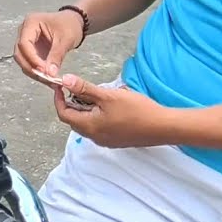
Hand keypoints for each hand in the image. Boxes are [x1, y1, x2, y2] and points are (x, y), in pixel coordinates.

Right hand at [15, 10, 84, 82]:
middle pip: (20, 53)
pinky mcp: (30, 50)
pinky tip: (47, 77)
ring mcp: (26, 41)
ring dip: (33, 72)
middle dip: (31, 68)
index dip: (32, 59)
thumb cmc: (69, 25)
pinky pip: (29, 63)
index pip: (24, 43)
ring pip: (22, 60)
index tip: (44, 70)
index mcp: (31, 23)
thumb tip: (50, 74)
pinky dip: (37, 71)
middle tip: (45, 78)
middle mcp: (24, 31)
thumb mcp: (65, 39)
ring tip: (48, 80)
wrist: (73, 22)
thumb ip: (56, 56)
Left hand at [53, 75, 178, 147]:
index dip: (59, 99)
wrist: (162, 127)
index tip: (61, 85)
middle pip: (74, 119)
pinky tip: (110, 104)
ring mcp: (106, 140)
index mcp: (89, 127)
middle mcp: (94, 137)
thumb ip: (85, 89)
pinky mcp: (116, 140)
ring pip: (87, 123)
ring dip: (86, 108)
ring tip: (96, 94)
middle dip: (72, 102)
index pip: (63, 114)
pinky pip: (99, 127)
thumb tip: (65, 80)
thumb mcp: (108, 95)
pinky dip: (97, 115)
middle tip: (78, 87)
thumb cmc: (136, 110)